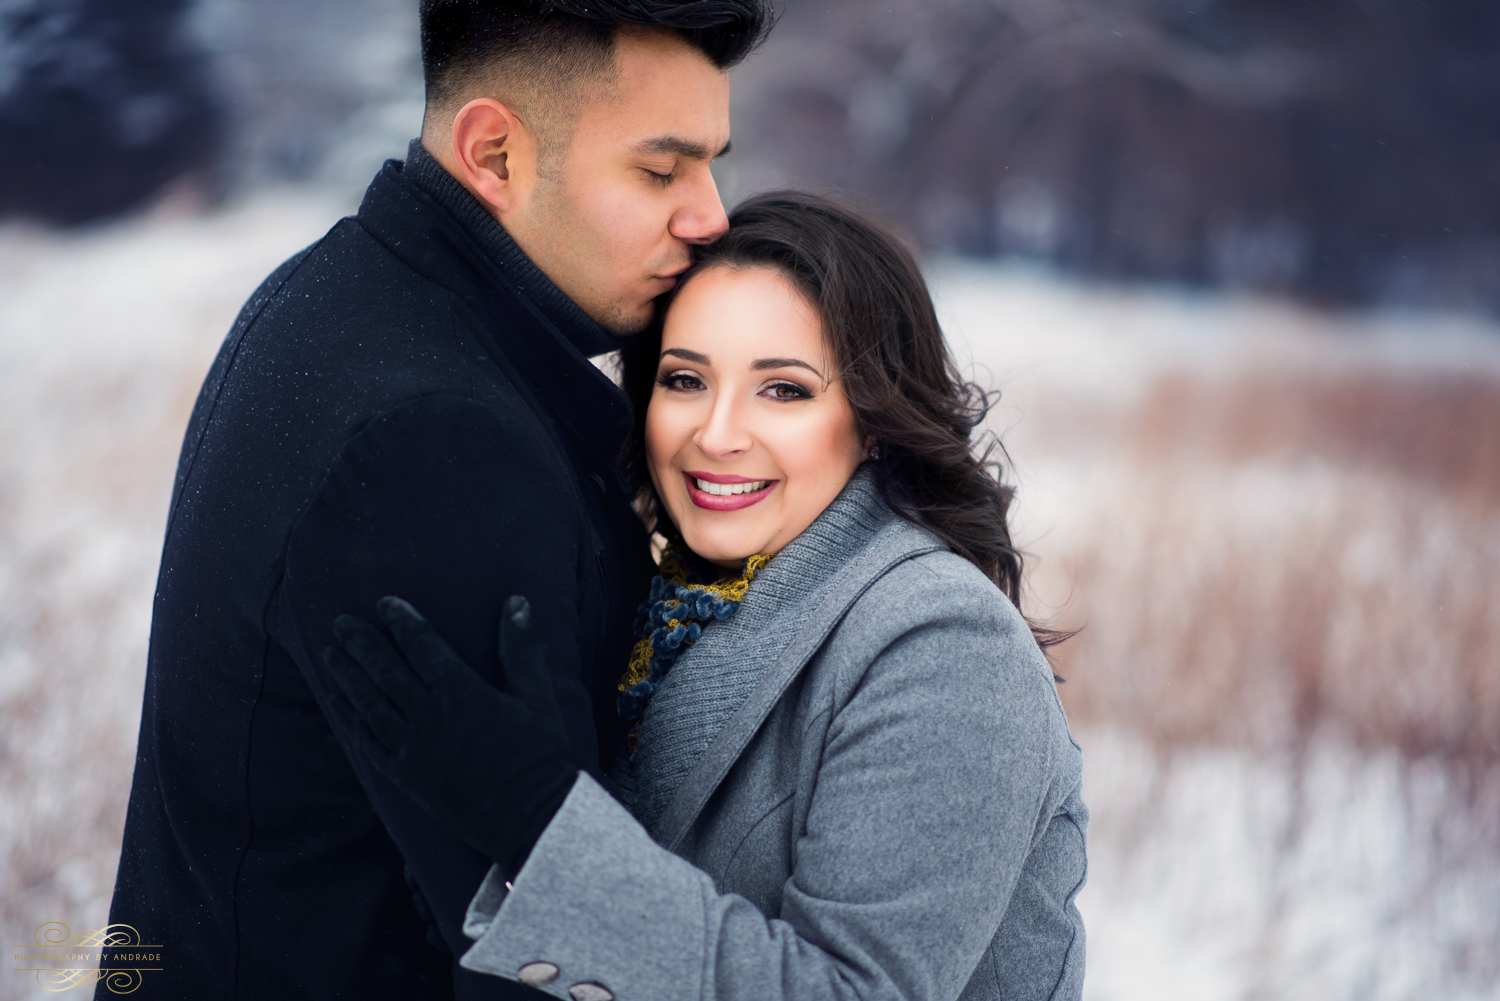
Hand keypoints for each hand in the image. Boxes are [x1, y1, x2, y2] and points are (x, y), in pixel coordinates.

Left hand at [323, 595, 578, 873]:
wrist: (533, 818)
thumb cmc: (542, 756)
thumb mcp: (538, 696)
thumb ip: (522, 648)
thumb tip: (516, 601)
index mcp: (464, 693)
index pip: (422, 646)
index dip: (402, 622)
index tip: (384, 603)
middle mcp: (431, 717)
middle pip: (386, 671)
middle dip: (361, 643)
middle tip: (341, 622)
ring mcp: (414, 749)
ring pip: (370, 704)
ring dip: (347, 676)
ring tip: (331, 654)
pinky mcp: (407, 778)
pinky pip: (369, 744)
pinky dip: (350, 720)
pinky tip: (338, 703)